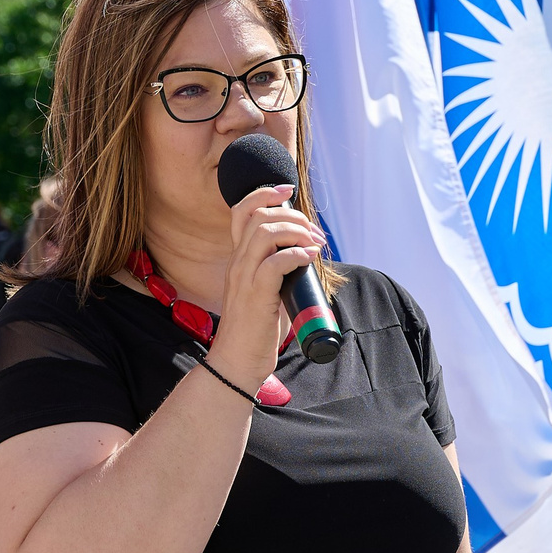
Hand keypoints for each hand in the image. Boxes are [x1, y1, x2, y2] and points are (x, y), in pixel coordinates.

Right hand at [209, 183, 325, 389]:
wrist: (237, 362)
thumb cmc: (255, 330)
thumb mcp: (266, 291)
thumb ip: (278, 270)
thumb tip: (306, 255)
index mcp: (238, 259)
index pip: (240, 211)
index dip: (263, 193)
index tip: (287, 190)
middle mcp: (238, 263)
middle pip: (257, 215)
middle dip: (291, 214)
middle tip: (313, 232)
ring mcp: (244, 278)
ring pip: (265, 233)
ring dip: (296, 231)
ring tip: (314, 244)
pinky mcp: (256, 296)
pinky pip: (276, 262)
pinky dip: (297, 254)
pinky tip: (310, 259)